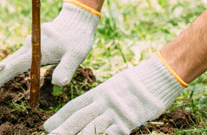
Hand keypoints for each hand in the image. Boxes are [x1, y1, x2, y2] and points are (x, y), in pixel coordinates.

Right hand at [0, 1, 99, 93]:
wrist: (77, 18)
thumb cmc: (77, 38)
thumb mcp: (76, 56)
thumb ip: (66, 69)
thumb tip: (57, 84)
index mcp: (36, 50)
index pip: (13, 67)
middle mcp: (28, 46)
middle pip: (7, 64)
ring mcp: (28, 44)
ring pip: (11, 60)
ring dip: (0, 72)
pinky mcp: (31, 44)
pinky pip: (17, 57)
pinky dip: (9, 66)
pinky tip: (3, 73)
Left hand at [44, 57, 184, 134]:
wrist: (159, 77)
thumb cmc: (138, 81)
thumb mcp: (115, 84)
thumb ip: (102, 97)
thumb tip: (91, 106)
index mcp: (99, 92)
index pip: (74, 106)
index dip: (60, 117)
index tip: (47, 126)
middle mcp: (104, 102)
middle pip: (79, 118)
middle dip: (63, 129)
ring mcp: (116, 113)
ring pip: (92, 128)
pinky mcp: (128, 122)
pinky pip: (111, 133)